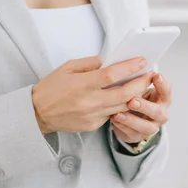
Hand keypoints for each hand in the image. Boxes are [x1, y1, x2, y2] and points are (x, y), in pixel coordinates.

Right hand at [32, 55, 154, 133]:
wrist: (37, 113)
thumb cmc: (51, 87)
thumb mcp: (67, 68)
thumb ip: (89, 63)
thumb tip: (109, 61)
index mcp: (83, 84)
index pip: (112, 75)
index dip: (129, 67)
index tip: (142, 61)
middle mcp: (90, 101)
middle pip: (124, 93)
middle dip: (141, 84)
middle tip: (150, 75)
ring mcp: (93, 115)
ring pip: (122, 107)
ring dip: (136, 96)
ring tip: (144, 86)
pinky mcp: (93, 125)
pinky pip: (112, 115)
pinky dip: (121, 106)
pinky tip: (127, 98)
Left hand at [111, 73, 171, 143]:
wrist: (132, 117)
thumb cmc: (136, 96)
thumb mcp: (138, 87)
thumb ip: (137, 80)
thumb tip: (127, 64)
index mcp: (162, 98)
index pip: (166, 90)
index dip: (162, 84)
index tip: (155, 75)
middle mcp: (160, 113)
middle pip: (158, 111)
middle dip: (145, 106)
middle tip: (133, 101)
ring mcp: (151, 126)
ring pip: (146, 127)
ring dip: (132, 120)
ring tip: (118, 114)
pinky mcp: (138, 136)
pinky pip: (132, 133)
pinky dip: (122, 126)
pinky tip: (113, 119)